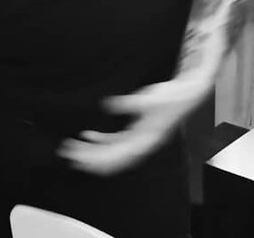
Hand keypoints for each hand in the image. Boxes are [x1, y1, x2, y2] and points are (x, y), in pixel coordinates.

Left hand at [57, 73, 211, 175]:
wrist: (186, 94)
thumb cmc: (170, 98)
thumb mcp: (148, 99)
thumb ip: (127, 104)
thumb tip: (106, 104)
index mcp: (143, 142)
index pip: (114, 157)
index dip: (95, 159)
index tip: (76, 156)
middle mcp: (139, 145)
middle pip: (109, 159)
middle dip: (88, 157)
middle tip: (67, 152)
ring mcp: (137, 140)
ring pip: (110, 152)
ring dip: (91, 151)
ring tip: (72, 146)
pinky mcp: (136, 132)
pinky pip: (115, 142)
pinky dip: (100, 141)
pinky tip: (88, 135)